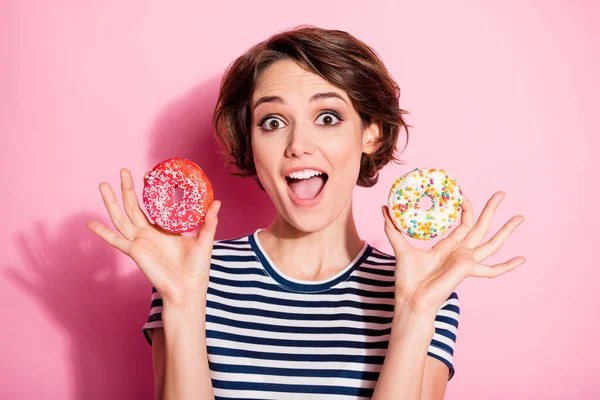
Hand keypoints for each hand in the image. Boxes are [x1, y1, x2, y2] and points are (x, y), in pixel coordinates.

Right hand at [87, 168, 220, 306]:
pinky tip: (91, 224)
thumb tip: (217, 202)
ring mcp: (140, 242)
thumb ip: (209, 222)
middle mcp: (148, 234)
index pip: (152, 205)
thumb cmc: (197, 268)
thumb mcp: (205, 240)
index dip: (148, 190)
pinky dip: (103, 233)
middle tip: (123, 171)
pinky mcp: (135, 252)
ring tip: (103, 185)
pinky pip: (116, 241)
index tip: (147, 174)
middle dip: (126, 189)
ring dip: (111, 202)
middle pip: (133, 206)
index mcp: (163, 229)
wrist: (189, 289)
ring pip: (121, 218)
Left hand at [382, 191, 524, 316]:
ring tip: (520, 217)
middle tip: (502, 193)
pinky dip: (508, 266)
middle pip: (481, 227)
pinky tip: (523, 259)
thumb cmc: (407, 278)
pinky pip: (492, 270)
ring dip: (506, 230)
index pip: (463, 223)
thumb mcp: (400, 247)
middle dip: (491, 210)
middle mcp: (461, 252)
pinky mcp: (467, 269)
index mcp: (448, 246)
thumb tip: (385, 208)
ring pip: (491, 243)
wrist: (410, 298)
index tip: (462, 193)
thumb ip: (393, 228)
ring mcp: (466, 261)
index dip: (465, 208)